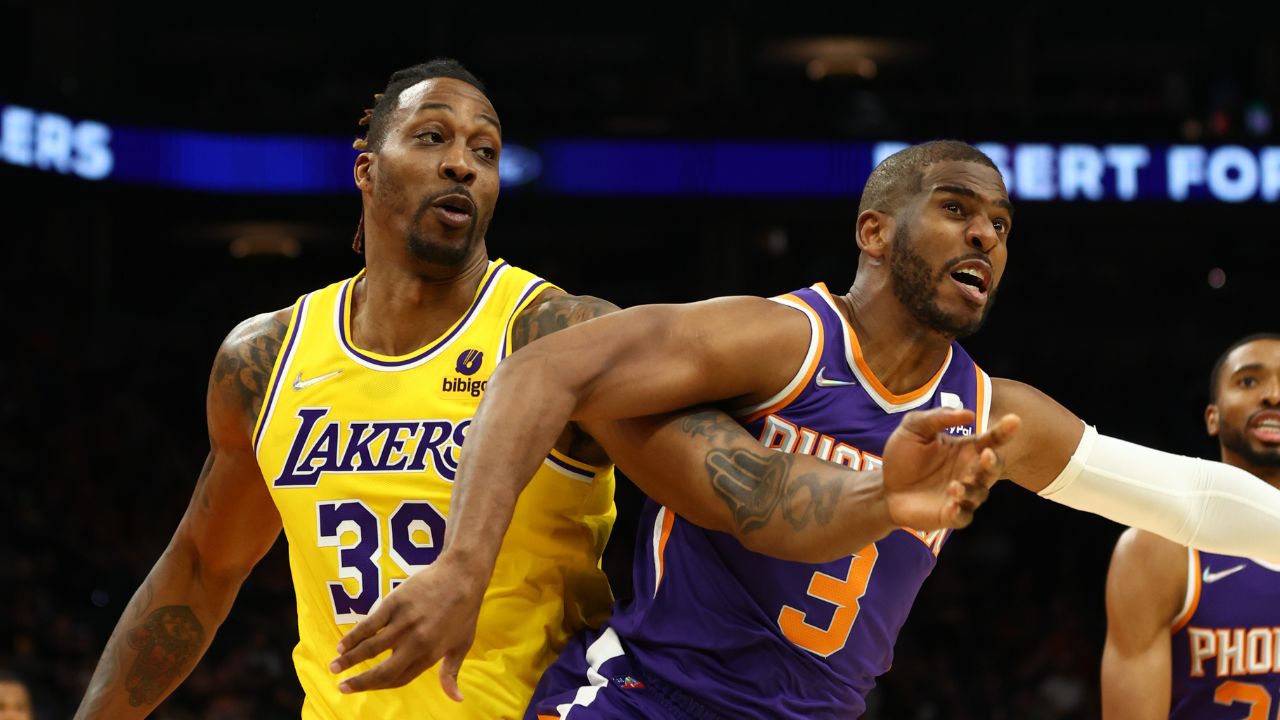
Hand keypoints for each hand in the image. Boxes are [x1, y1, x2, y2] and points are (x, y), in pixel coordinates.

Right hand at [327, 552, 483, 698]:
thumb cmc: (464, 611)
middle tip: (341, 688)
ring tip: (334, 667)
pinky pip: (369, 625)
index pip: (399, 678)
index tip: (364, 687)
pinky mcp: (395, 604)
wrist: (462, 575)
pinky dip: (353, 636)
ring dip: (349, 660)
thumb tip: (456, 699)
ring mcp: (404, 623)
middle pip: (383, 670)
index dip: (379, 686)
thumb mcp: (462, 645)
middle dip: (360, 682)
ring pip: (371, 648)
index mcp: (430, 655)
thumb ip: (451, 673)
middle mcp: (415, 643)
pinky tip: (341, 645)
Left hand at [881, 407, 1019, 530]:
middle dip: (993, 462)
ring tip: (955, 485)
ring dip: (972, 489)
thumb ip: (938, 418)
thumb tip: (968, 413)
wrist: (884, 488)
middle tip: (986, 455)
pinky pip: (964, 516)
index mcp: (965, 449)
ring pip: (980, 493)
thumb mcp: (914, 428)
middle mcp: (969, 471)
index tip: (1014, 420)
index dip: (1004, 431)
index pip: (991, 439)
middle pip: (993, 468)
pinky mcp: (950, 515)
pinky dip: (961, 511)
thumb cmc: (903, 456)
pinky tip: (952, 504)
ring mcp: (962, 495)